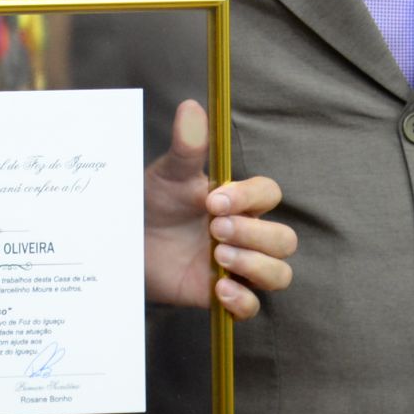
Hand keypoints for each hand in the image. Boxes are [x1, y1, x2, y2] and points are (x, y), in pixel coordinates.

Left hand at [144, 100, 294, 314]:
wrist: (128, 243)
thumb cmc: (153, 203)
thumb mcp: (167, 174)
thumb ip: (186, 146)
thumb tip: (192, 107)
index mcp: (239, 201)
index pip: (270, 195)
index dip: (250, 198)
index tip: (213, 200)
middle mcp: (248, 234)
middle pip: (285, 239)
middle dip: (254, 234)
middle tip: (213, 229)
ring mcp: (240, 266)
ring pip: (280, 273)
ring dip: (255, 265)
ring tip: (217, 256)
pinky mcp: (225, 295)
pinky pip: (255, 306)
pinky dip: (242, 299)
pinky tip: (218, 286)